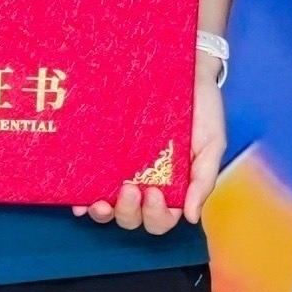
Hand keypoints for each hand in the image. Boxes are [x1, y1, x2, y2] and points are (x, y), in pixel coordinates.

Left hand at [81, 74, 225, 234]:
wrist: (185, 73)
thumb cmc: (202, 110)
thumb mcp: (212, 143)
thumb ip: (204, 179)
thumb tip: (192, 217)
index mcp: (173, 187)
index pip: (162, 218)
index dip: (156, 215)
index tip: (155, 192)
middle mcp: (146, 184)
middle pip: (132, 218)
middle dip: (129, 212)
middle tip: (130, 189)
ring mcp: (123, 172)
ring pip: (109, 210)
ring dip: (105, 213)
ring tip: (101, 202)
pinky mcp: (105, 157)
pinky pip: (88, 186)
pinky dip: (82, 199)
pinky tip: (80, 201)